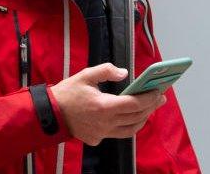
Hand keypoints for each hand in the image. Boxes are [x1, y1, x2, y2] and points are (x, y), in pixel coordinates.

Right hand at [49, 62, 166, 145]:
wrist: (50, 113)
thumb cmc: (67, 93)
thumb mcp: (84, 76)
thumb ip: (106, 71)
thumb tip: (125, 73)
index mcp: (104, 106)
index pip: (134, 103)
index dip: (149, 97)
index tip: (158, 91)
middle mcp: (106, 122)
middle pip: (136, 116)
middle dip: (151, 106)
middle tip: (159, 97)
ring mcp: (102, 133)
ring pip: (131, 129)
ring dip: (142, 118)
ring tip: (148, 109)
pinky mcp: (97, 138)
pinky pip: (118, 134)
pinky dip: (128, 126)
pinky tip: (130, 118)